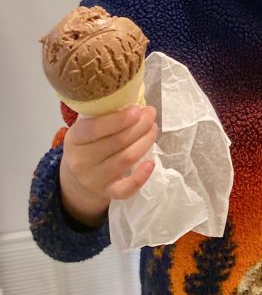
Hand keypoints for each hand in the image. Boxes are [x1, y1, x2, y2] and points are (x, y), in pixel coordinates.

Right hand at [60, 105, 157, 226]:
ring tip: (153, 128)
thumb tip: (137, 102)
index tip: (137, 109)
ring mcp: (94, 179)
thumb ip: (105, 113)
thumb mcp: (88, 124)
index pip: (95, 129)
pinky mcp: (107, 192)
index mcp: (74, 138)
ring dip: (145, 141)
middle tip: (150, 113)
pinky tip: (151, 163)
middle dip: (140, 125)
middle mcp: (81, 161)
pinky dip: (140, 177)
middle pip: (117, 142)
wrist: (78, 173)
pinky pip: (125, 189)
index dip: (118, 120)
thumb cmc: (89, 140)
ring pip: (126, 159)